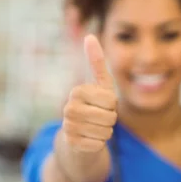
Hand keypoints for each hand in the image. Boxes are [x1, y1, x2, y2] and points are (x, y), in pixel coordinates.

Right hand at [61, 34, 117, 154]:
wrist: (77, 139)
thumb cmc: (93, 108)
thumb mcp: (99, 86)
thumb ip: (96, 62)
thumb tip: (90, 35)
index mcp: (77, 92)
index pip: (111, 100)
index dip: (112, 105)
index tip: (101, 105)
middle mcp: (69, 109)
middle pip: (110, 116)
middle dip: (110, 119)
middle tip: (99, 118)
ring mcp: (68, 128)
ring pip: (106, 131)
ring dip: (105, 131)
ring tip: (94, 128)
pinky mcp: (71, 145)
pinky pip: (99, 144)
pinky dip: (99, 144)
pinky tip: (89, 140)